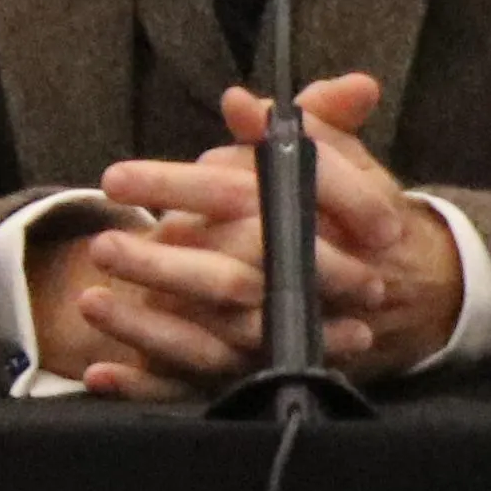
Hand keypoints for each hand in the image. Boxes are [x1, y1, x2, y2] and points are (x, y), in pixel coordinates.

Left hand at [53, 72, 463, 396]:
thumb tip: (240, 101)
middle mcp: (282, 283)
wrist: (400, 288)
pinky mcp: (251, 372)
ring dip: (146, 326)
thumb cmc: (354, 215)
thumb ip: (304, 126)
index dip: (175, 185)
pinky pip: (195, 389)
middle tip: (100, 243)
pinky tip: (104, 373)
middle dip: (156, 262)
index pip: (235, 200)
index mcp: (297, 223)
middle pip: (221, 277)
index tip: (114, 177)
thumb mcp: (341, 164)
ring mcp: (269, 335)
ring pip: (207, 340)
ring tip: (90, 300)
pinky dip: (148, 384)